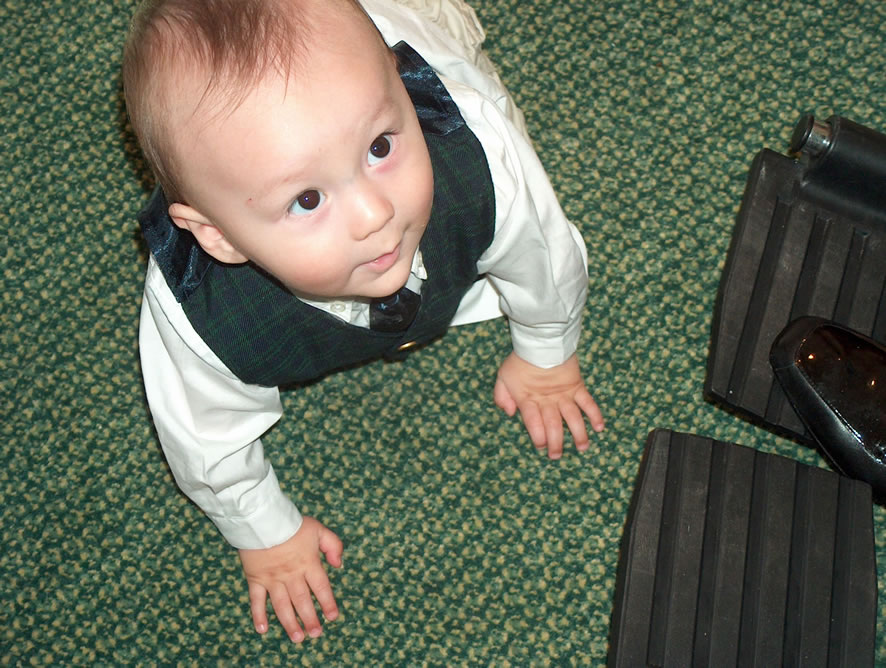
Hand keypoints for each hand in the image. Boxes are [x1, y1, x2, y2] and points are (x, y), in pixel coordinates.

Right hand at [238, 516, 342, 641]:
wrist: (262, 519)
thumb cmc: (291, 523)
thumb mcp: (319, 528)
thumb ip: (333, 545)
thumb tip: (339, 564)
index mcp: (308, 563)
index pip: (321, 587)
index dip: (328, 603)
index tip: (333, 617)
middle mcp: (291, 574)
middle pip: (303, 601)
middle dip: (310, 619)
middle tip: (316, 634)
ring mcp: (272, 579)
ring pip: (283, 605)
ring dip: (290, 623)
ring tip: (297, 638)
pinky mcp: (255, 578)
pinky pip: (257, 600)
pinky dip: (258, 616)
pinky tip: (263, 629)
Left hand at [494, 352, 603, 458]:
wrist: (541, 341)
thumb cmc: (520, 359)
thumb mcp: (503, 377)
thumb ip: (502, 396)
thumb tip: (509, 413)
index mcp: (529, 400)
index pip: (534, 423)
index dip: (538, 437)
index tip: (541, 446)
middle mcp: (548, 401)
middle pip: (554, 426)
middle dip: (556, 443)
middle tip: (557, 456)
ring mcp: (564, 394)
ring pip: (573, 418)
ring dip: (578, 434)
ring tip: (582, 448)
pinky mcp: (577, 386)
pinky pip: (588, 402)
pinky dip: (595, 414)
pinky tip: (599, 428)